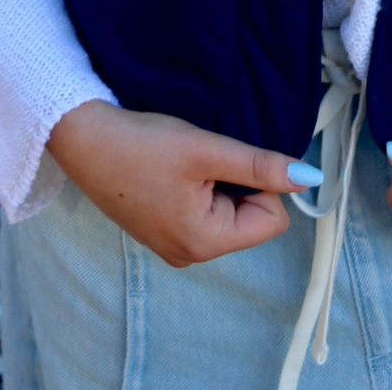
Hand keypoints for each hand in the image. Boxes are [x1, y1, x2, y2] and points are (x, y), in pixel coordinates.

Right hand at [47, 100, 321, 267]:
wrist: (82, 138)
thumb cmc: (142, 143)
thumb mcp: (208, 150)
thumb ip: (260, 166)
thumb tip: (309, 178)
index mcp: (204, 243)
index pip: (273, 220)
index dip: (260, 182)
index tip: (225, 159)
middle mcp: (191, 254)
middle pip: (251, 218)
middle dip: (238, 182)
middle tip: (200, 159)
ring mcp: (174, 245)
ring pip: (229, 211)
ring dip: (218, 181)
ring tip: (183, 162)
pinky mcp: (162, 229)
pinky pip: (204, 210)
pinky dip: (199, 185)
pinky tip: (172, 169)